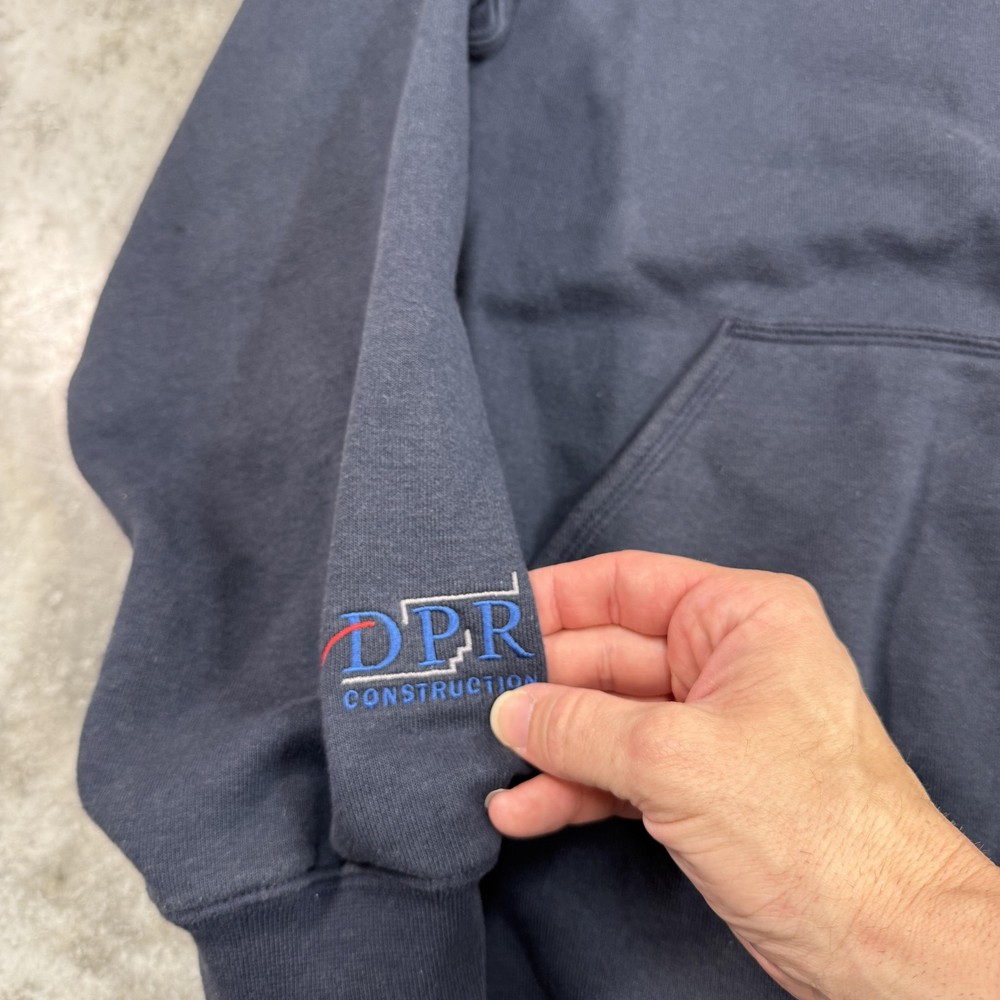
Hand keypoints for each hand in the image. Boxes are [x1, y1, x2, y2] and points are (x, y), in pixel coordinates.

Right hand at [487, 551, 999, 999]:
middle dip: (540, 687)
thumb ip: (579, 727)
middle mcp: (723, 660)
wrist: (879, 940)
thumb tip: (507, 710)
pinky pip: (617, 771)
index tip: (488, 619)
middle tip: (468, 701)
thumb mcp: (675, 758)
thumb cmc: (808, 825)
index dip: (554, 599)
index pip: (626, 584)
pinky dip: (572, 788)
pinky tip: (521, 811)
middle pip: (605, 655)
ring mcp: (708, 726)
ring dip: (547, 747)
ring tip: (481, 764)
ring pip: (604, 719)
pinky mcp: (697, 785)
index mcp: (739, 616)